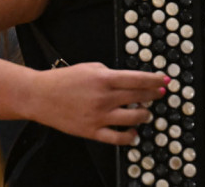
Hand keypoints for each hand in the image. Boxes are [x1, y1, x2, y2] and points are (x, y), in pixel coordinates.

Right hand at [29, 62, 167, 144]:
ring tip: (145, 112)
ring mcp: (99, 116)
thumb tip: (128, 81)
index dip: (154, 80)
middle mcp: (104, 98)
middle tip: (161, 93)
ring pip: (133, 118)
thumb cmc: (63, 80)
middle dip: (154, 95)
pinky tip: (133, 133)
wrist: (40, 96)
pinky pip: (117, 138)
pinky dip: (129, 136)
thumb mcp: (90, 67)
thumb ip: (110, 73)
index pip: (137, 79)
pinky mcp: (92, 131)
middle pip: (139, 97)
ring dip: (144, 115)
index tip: (165, 80)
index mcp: (104, 79)